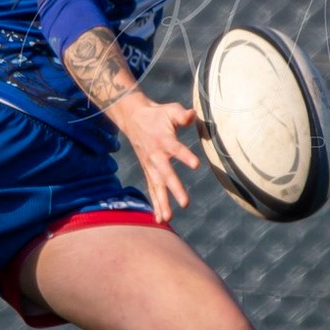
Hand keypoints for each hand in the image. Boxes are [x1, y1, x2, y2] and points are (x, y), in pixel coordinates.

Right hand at [110, 91, 198, 222]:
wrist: (133, 118)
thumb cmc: (157, 115)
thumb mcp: (170, 109)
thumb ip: (183, 114)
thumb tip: (193, 114)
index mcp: (163, 139)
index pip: (175, 148)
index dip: (185, 156)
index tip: (196, 164)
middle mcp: (156, 155)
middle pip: (165, 174)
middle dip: (174, 189)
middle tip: (185, 203)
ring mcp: (150, 165)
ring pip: (156, 186)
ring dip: (162, 203)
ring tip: (168, 219)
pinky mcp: (148, 171)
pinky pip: (152, 189)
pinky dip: (155, 204)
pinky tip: (161, 219)